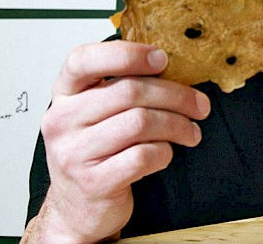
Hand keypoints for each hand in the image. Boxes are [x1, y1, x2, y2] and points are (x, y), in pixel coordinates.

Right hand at [30, 41, 209, 241]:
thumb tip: (175, 68)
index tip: (162, 59)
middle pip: (129, 91)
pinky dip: (164, 151)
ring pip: (141, 122)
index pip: (83, 59)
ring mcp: (73, 153)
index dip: (127, 53)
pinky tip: (166, 153)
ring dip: (177, 125)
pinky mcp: (92, 182)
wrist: (79, 209)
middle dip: (176, 96)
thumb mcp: (99, 113)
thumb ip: (122, 87)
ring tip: (191, 132)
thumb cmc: (97, 152)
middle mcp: (61, 120)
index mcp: (64, 94)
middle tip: (200, 105)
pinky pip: (142, 156)